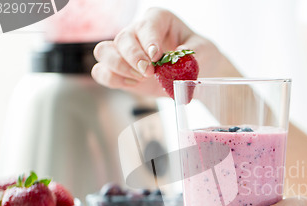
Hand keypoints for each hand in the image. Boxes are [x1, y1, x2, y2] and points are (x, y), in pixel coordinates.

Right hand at [91, 8, 238, 95]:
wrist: (197, 73)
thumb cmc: (200, 56)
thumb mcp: (205, 51)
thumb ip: (192, 54)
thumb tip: (173, 60)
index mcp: (159, 19)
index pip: (147, 24)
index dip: (149, 40)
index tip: (157, 56)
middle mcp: (138, 32)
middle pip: (122, 38)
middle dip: (134, 57)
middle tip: (150, 72)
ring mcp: (125, 51)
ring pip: (104, 51)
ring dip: (119, 67)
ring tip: (140, 78)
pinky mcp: (120, 70)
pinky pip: (101, 72)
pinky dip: (112, 79)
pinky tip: (133, 84)